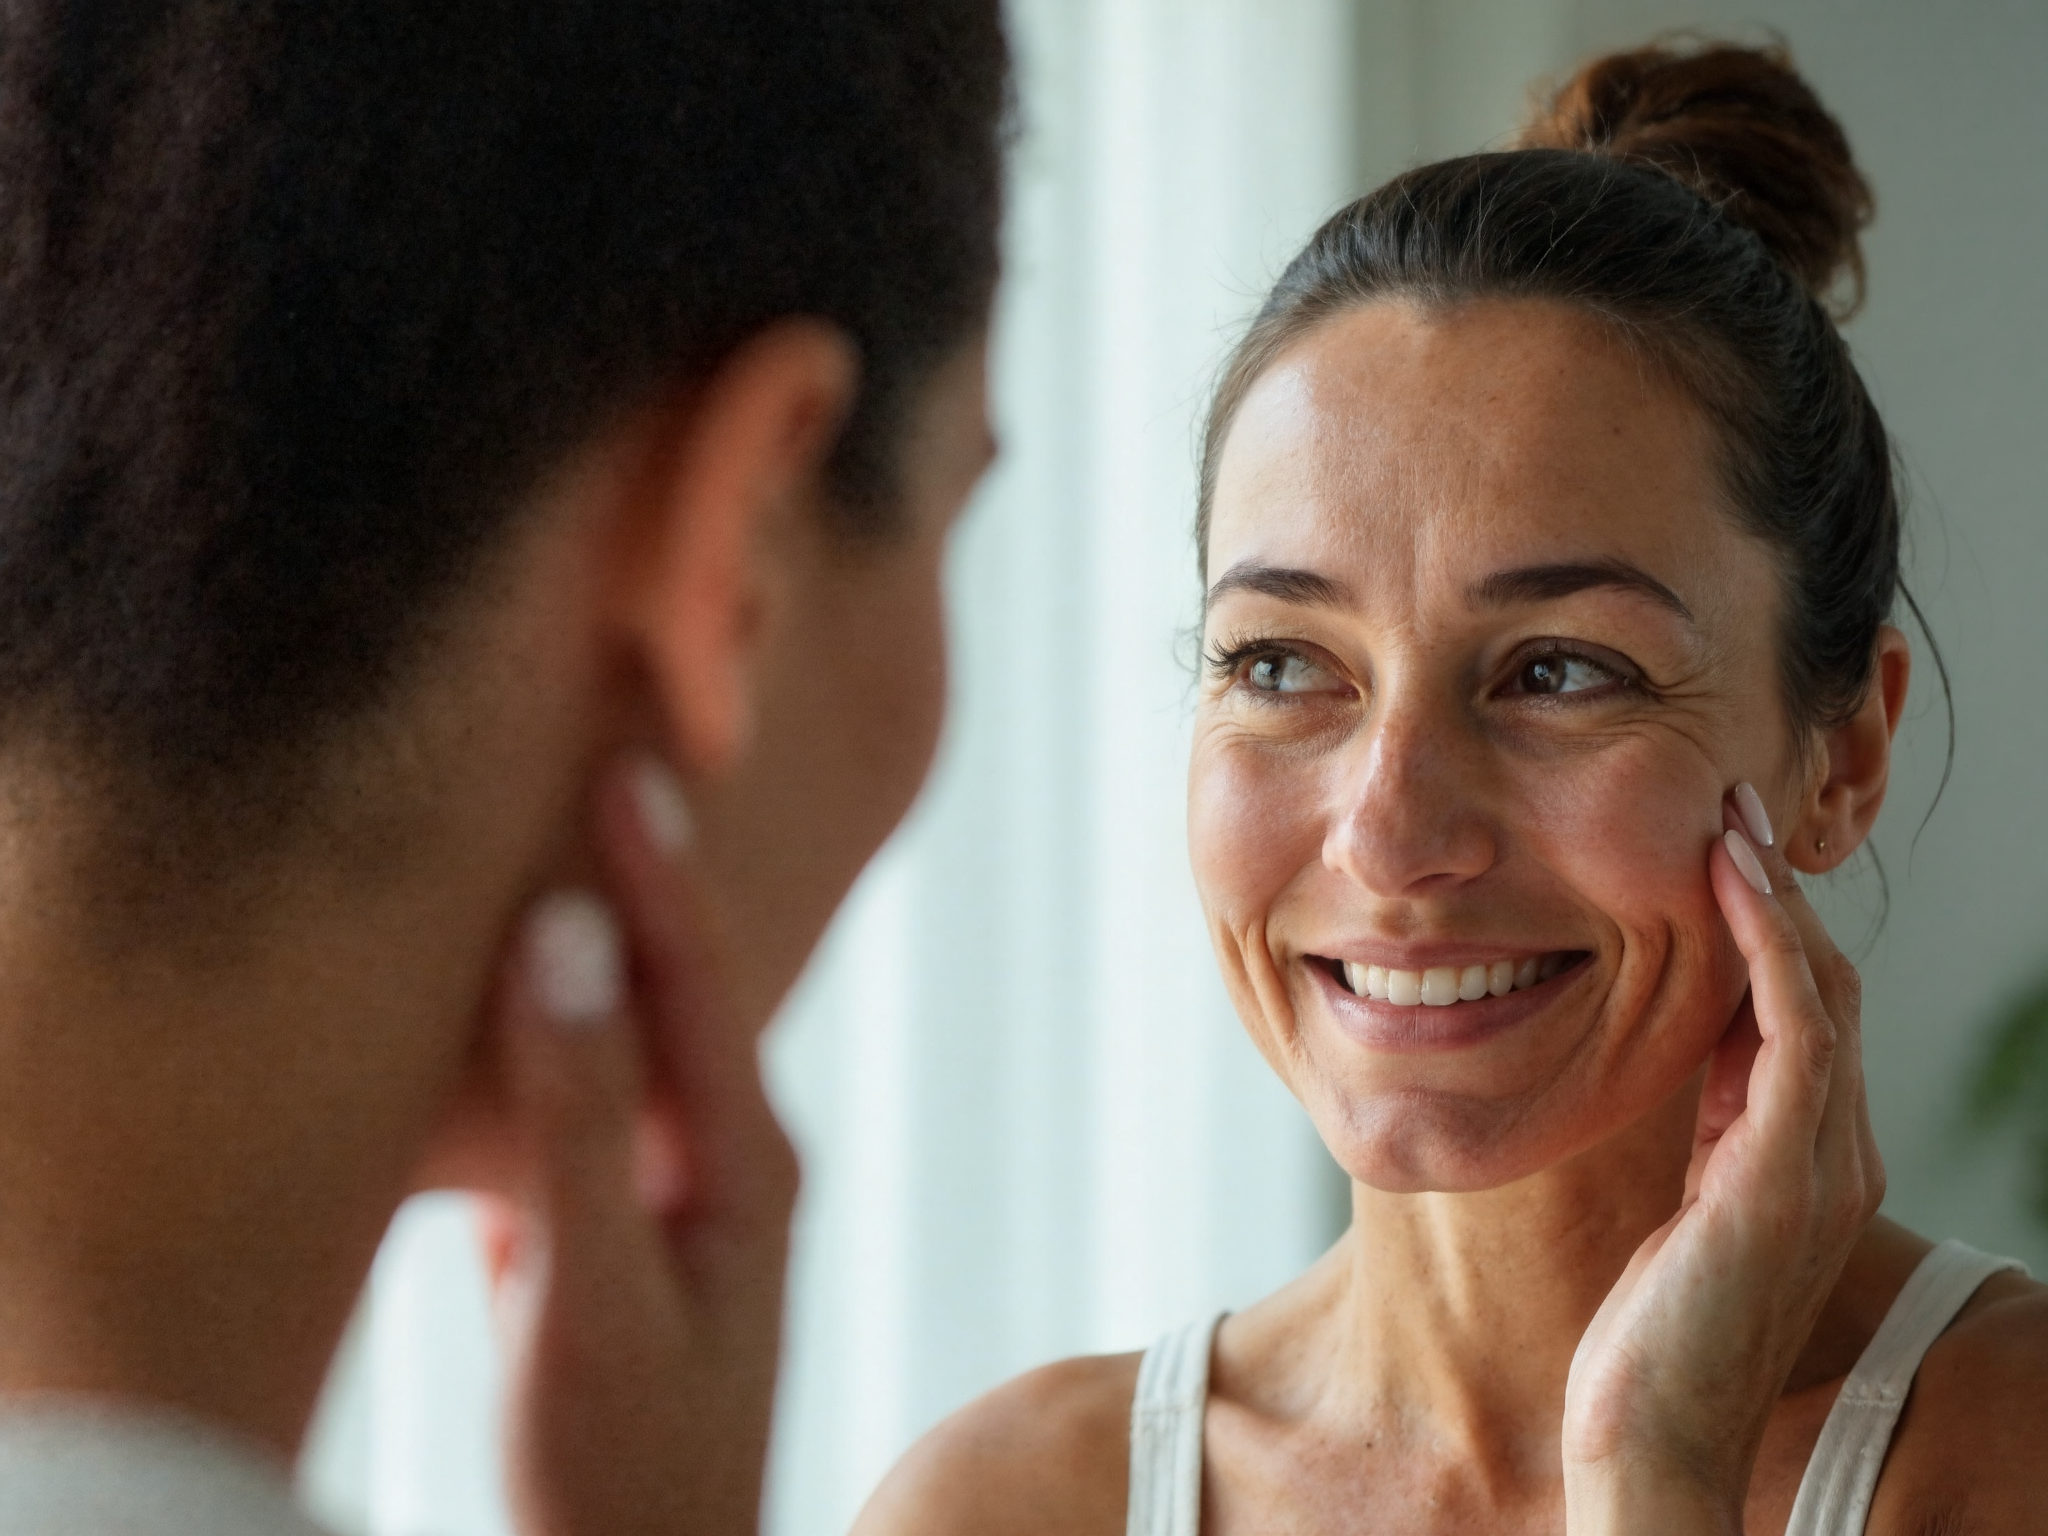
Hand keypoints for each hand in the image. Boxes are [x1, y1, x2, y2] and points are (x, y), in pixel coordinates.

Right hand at [476, 756, 799, 1535]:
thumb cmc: (623, 1468)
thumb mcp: (589, 1295)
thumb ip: (581, 1119)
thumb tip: (568, 940)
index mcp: (747, 1161)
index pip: (700, 977)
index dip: (660, 864)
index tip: (629, 754)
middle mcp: (735, 1159)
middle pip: (692, 985)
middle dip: (654, 873)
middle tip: (623, 746)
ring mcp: (690, 1192)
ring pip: (649, 1032)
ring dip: (617, 939)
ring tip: (579, 836)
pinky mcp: (639, 1223)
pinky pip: (610, 1090)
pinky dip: (575, 1022)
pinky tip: (542, 986)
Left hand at [1562, 785, 1882, 1534]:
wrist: (1649, 1440)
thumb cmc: (1645, 1335)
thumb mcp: (1676, 1206)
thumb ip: (1698, 1133)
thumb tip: (1675, 1050)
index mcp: (1802, 1158)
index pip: (1802, 1009)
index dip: (1768, 922)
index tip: (1720, 845)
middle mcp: (1830, 1154)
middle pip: (1822, 985)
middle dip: (1778, 890)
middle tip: (1730, 802)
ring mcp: (1816, 1168)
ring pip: (1818, 994)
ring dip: (1775, 897)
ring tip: (1730, 817)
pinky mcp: (1782, 1184)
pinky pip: (1794, 1036)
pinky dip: (1768, 951)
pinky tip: (1731, 885)